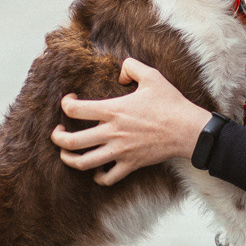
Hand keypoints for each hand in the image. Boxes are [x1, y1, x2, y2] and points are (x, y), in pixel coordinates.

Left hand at [51, 58, 213, 185]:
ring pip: (84, 163)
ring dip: (69, 159)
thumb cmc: (170, 103)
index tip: (69, 101)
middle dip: (57, 138)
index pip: (74, 110)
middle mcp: (111, 132)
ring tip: (67, 153)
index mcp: (113, 110)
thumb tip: (120, 74)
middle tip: (57, 132)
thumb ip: (131, 67)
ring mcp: (119, 151)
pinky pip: (107, 178)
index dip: (65, 104)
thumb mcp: (151, 76)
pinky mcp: (130, 164)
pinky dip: (98, 176)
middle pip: (71, 142)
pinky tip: (97, 170)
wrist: (188, 130)